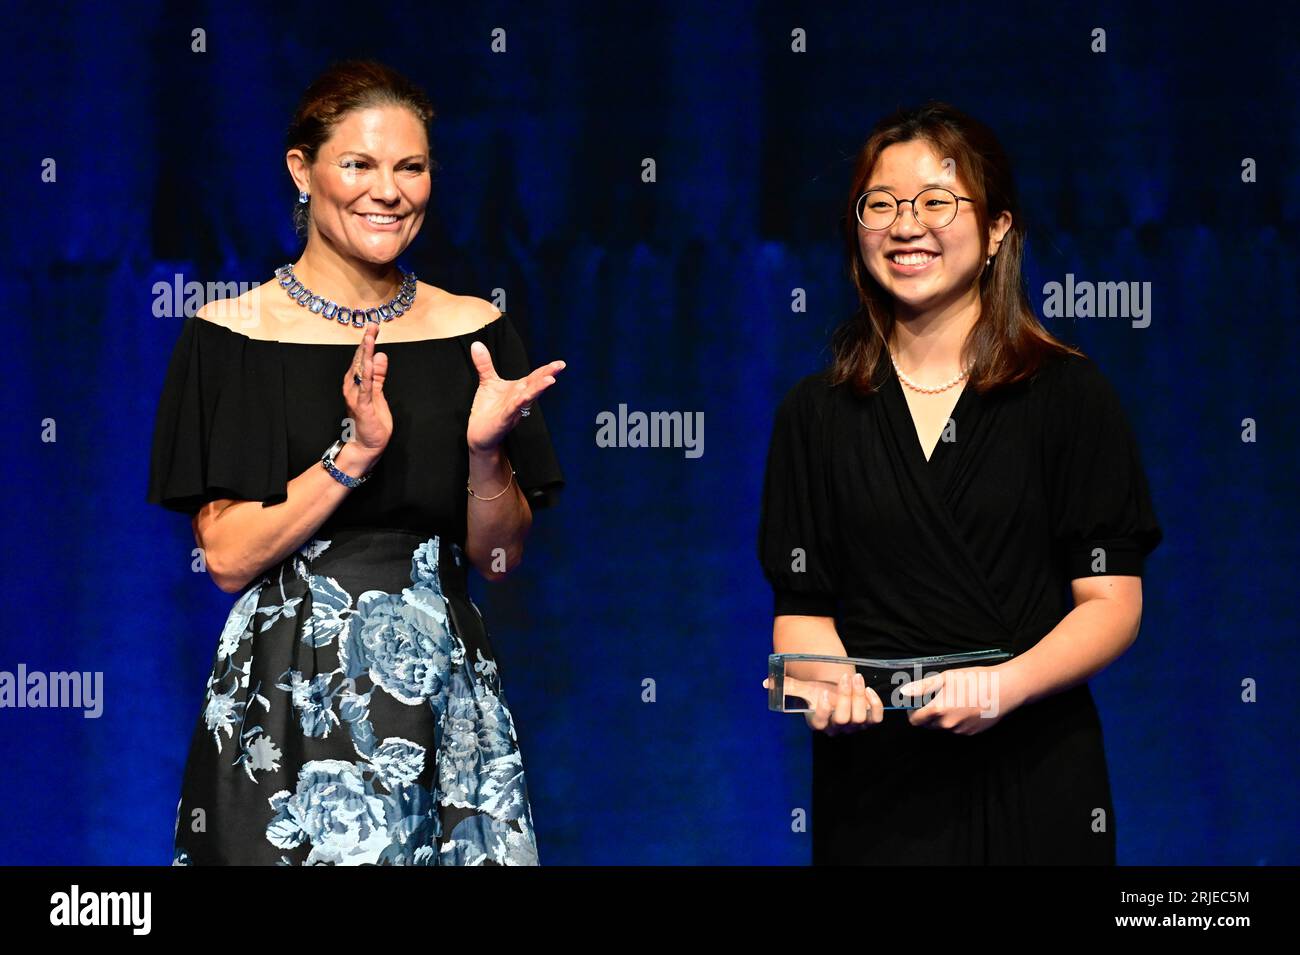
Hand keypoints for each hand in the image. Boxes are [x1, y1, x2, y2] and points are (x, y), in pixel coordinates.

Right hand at [342, 322, 391, 453]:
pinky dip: (368, 375)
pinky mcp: (362, 406)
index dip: (367, 342)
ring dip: (365, 354)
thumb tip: (381, 355)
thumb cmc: (371, 421)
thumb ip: (379, 375)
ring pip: (360, 371)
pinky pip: (365, 388)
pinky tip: (371, 363)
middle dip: (366, 342)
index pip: (362, 358)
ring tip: (370, 338)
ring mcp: (356, 396)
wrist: (367, 445)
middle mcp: (352, 386)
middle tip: (372, 326)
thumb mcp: (377, 393)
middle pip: (359, 360)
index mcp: (356, 382)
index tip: (373, 327)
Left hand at [466, 340, 564, 453]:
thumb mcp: (487, 382)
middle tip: (559, 366)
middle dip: (548, 375)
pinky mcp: (504, 419)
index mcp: (519, 389)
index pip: (535, 377)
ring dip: (538, 388)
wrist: (480, 434)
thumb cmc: (488, 410)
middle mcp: (519, 398)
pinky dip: (518, 403)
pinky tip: (523, 396)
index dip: (547, 369)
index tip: (560, 363)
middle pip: (536, 384)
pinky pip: (512, 409)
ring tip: (550, 379)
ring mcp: (513, 409)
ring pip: (528, 397)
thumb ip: (485, 364)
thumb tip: (476, 344)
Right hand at [764, 671, 883, 735]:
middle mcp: (837, 727)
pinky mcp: (869, 721)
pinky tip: (869, 690)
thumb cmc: (818, 692)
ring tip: (857, 678)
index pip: (820, 722)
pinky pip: (876, 718)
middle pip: (844, 718)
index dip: (824, 710)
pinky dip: (875, 705)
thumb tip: (766, 683)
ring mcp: (854, 726)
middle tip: (846, 677)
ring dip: (860, 696)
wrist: (836, 691)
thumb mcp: (804, 689)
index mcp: (818, 722)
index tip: (823, 693)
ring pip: (860, 717)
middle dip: (846, 697)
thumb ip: (787, 686)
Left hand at [900, 665, 1020, 734]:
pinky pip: (958, 728)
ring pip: (943, 727)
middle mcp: (948, 725)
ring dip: (943, 717)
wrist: (1004, 689)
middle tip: (936, 699)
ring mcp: (961, 731)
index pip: (915, 720)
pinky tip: (967, 706)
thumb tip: (904, 692)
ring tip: (956, 700)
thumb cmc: (974, 679)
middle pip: (928, 725)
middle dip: (927, 714)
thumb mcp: (945, 678)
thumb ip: (922, 687)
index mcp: (938, 710)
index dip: (912, 712)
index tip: (916, 704)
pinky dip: (957, 720)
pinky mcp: (972, 733)